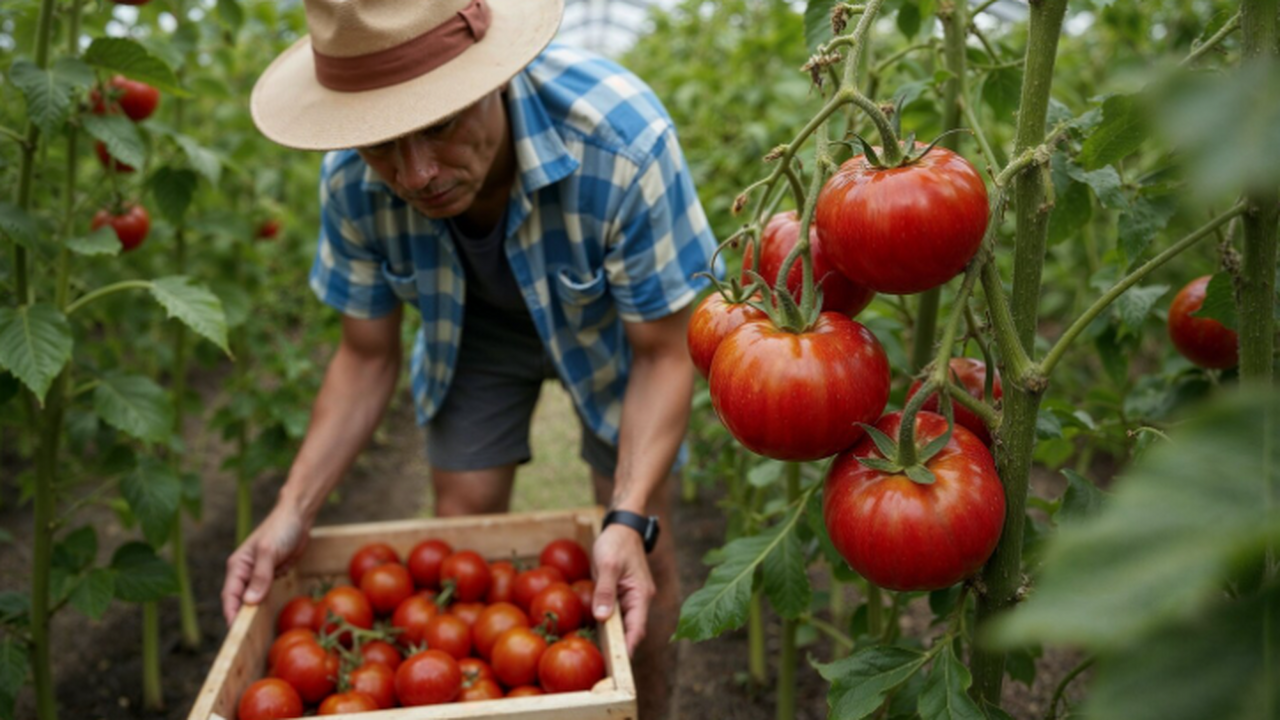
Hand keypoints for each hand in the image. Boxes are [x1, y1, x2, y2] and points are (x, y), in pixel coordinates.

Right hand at [221, 503, 310, 625]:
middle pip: (239, 601)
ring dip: (254, 614)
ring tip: (255, 637)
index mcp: (237, 566)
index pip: (229, 596)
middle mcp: (244, 572)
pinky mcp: (271, 575)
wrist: (298, 517)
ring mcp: (258, 575)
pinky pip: (266, 594)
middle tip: (245, 642)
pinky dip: (266, 605)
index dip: (231, 615)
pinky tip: (270, 620)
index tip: (235, 634)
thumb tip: (250, 602)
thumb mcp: (269, 551)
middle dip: (241, 619)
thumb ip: (261, 576)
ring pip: (252, 600)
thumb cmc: (281, 529)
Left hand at [590, 524, 654, 655]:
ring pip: (624, 622)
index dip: (628, 647)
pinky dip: (609, 622)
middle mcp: (640, 599)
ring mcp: (632, 597)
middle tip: (602, 664)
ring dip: (613, 636)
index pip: (637, 628)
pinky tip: (595, 631)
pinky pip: (617, 613)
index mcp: (641, 594)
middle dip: (619, 646)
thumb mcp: (608, 565)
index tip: (617, 664)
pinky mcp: (623, 594)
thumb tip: (602, 618)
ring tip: (597, 653)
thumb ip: (605, 591)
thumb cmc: (616, 542)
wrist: (622, 526)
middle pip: (631, 629)